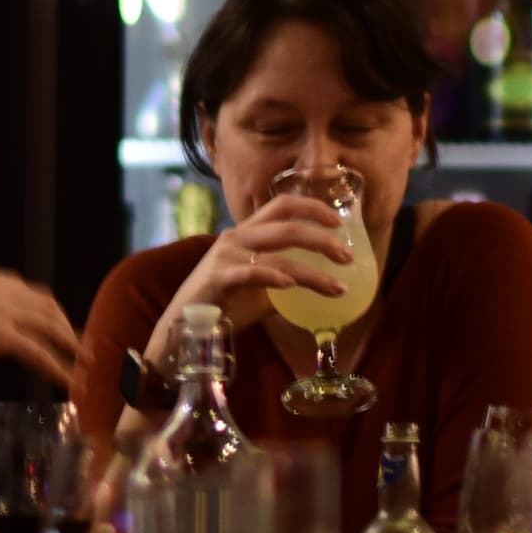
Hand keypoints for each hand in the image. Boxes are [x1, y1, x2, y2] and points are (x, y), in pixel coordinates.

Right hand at [0, 267, 81, 389]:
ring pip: (49, 327)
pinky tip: (70, 383)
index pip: (24, 289)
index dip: (43, 307)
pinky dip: (59, 368)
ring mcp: (2, 309)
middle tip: (78, 344)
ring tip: (85, 365)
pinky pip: (40, 353)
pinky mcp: (2, 334)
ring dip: (71, 346)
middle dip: (64, 324)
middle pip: (45, 305)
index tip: (54, 322)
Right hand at [162, 190, 358, 344]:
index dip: (312, 208)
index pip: (282, 205)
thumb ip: (286, 283)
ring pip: (277, 254)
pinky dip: (273, 277)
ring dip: (312, 271)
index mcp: (247, 234)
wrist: (185, 327)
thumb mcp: (261, 291)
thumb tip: (325, 288)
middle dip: (322, 239)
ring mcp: (225, 257)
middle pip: (286, 226)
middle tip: (346, 257)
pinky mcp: (217, 278)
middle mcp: (236, 238)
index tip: (339, 223)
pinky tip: (290, 286)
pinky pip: (250, 273)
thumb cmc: (225, 305)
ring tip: (336, 286)